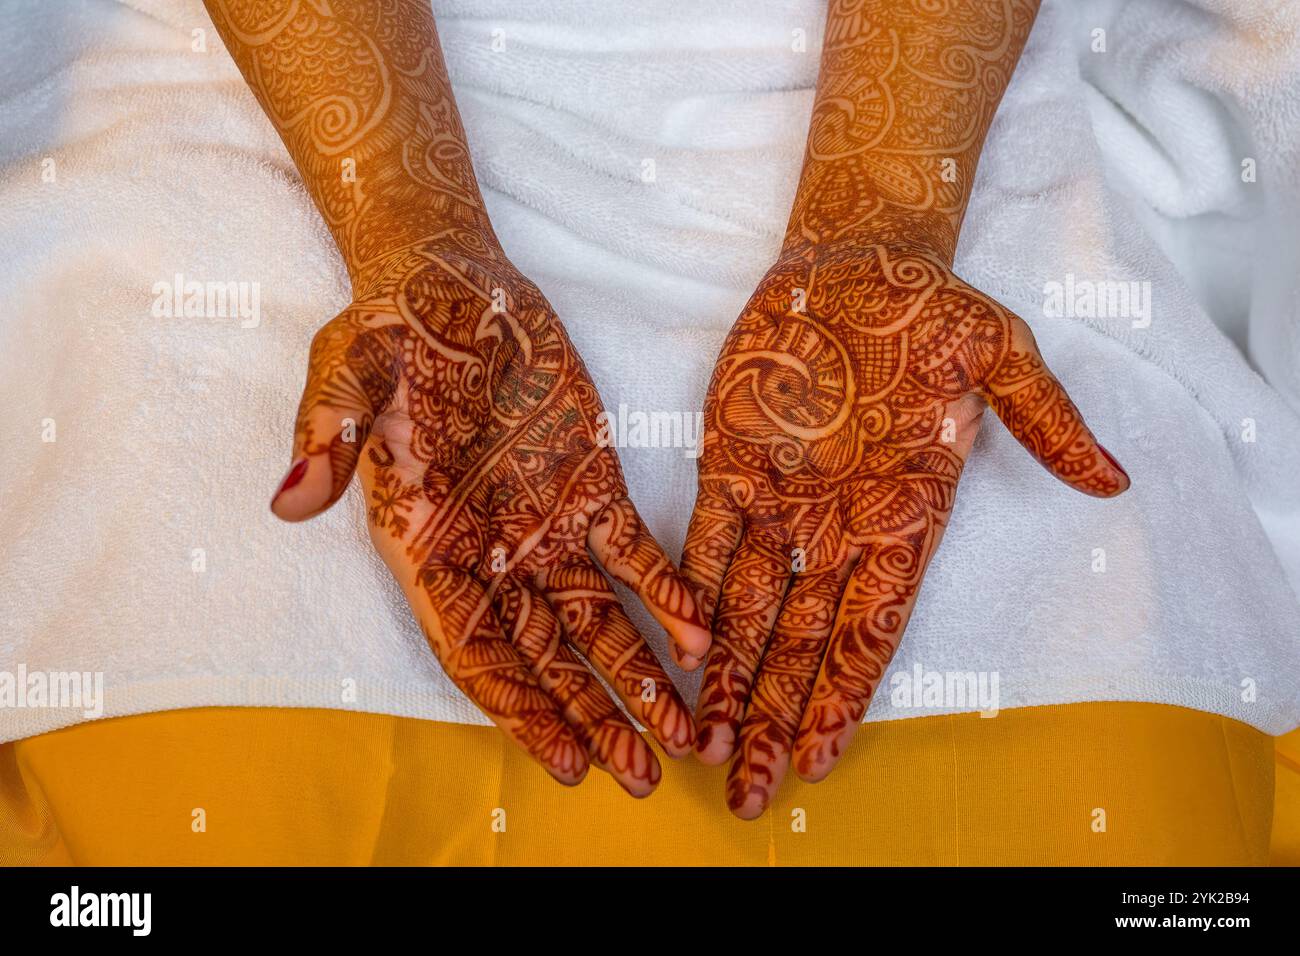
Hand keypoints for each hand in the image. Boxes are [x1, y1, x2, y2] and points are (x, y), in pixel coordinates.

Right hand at [270, 239, 710, 796]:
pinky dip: (668, 595)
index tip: (566, 759)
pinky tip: (703, 638)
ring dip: (641, 676)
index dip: (519, 708)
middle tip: (645, 774)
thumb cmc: (388, 329)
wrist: (449, 280)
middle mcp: (489, 550)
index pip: (474, 647)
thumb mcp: (345, 371)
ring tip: (685, 732)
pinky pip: (634, 554)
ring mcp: (545, 522)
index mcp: (424, 542)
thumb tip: (291, 497)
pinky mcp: (592, 484)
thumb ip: (326, 434)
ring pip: (599, 620)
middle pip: (546, 655)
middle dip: (595, 715)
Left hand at [682, 241, 1128, 816]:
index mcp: (905, 517)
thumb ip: (1043, 420)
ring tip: (705, 748)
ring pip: (748, 610)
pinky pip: (706, 544)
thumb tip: (1111, 479)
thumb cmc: (932, 309)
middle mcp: (839, 528)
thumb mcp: (1000, 354)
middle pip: (803, 643)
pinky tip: (680, 654)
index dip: (845, 696)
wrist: (856, 260)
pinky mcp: (730, 466)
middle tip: (747, 789)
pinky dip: (691, 598)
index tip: (819, 758)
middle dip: (775, 716)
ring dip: (728, 680)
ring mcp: (781, 502)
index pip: (873, 628)